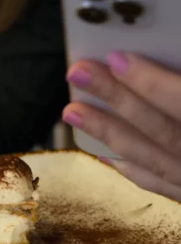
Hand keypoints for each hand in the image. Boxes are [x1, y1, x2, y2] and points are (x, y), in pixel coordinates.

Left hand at [63, 52, 180, 200]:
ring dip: (110, 133)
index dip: (152, 84)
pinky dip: (133, 170)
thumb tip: (170, 57)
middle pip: (161, 130)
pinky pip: (163, 187)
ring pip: (153, 160)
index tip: (116, 59)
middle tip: (77, 73)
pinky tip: (104, 155)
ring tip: (72, 111)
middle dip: (116, 100)